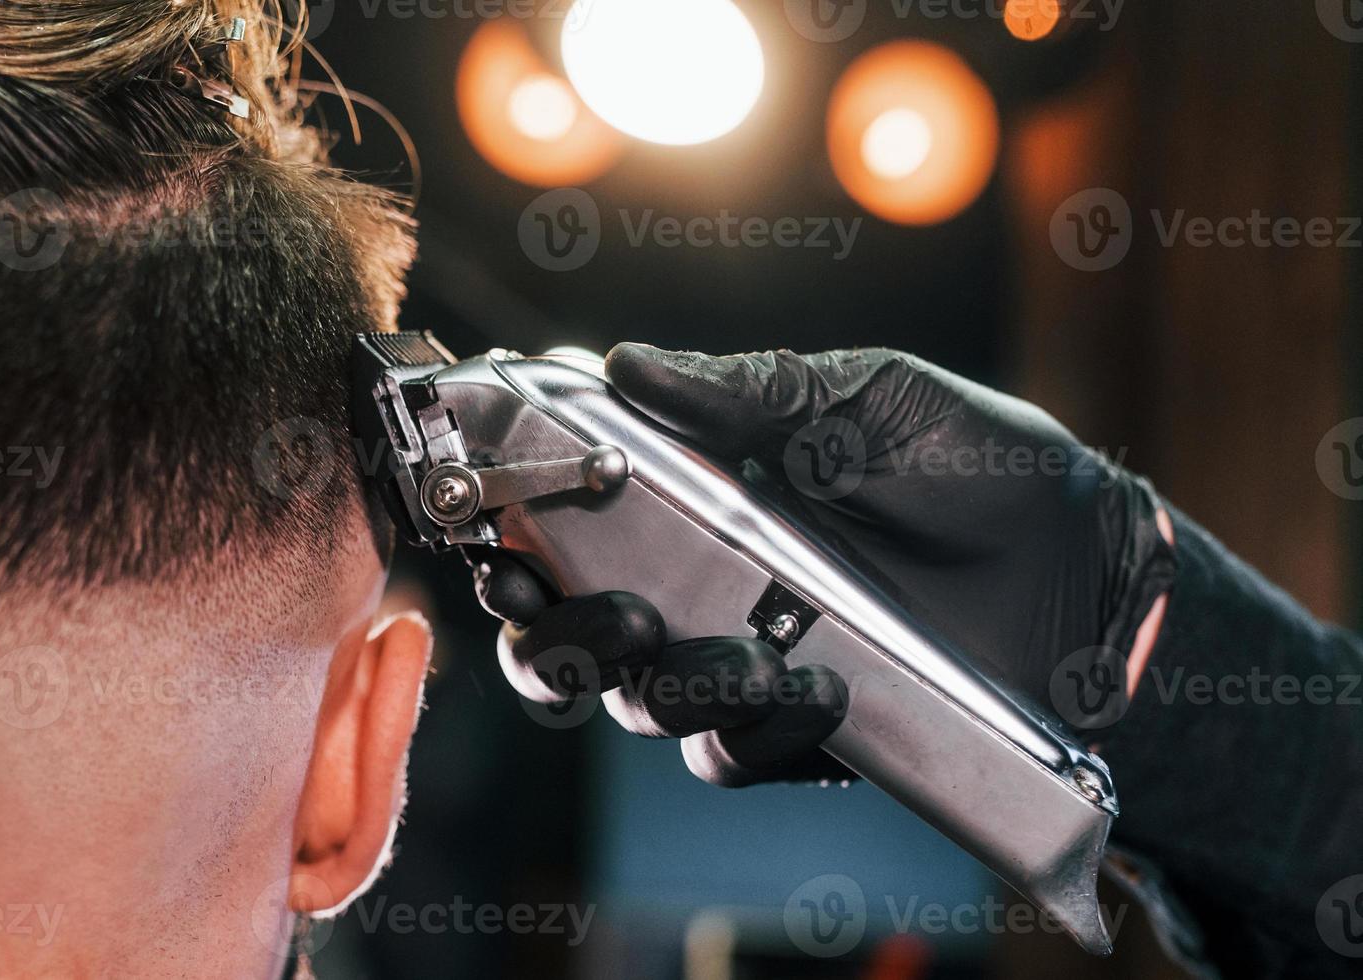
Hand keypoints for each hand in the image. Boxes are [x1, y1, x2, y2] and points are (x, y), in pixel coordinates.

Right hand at [472, 343, 1175, 784]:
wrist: (1088, 570)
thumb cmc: (977, 466)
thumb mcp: (865, 400)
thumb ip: (747, 393)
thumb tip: (625, 364)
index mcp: (700, 499)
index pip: (571, 524)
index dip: (514, 537)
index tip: (498, 535)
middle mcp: (704, 585)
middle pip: (570, 632)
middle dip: (556, 633)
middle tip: (610, 615)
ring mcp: (747, 660)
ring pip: (638, 702)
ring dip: (662, 685)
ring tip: (743, 655)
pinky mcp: (797, 727)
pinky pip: (725, 753)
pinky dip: (746, 729)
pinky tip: (812, 689)